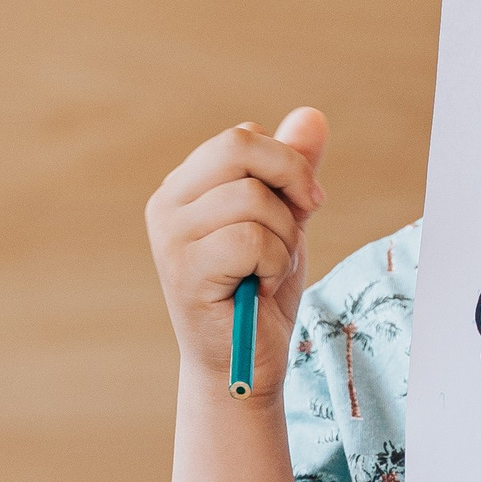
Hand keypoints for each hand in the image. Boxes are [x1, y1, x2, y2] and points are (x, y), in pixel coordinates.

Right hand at [146, 109, 328, 382]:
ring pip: (252, 198)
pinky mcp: (184, 269)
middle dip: (289, 179)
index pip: (242, 137)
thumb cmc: (260, 293)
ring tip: (268, 268)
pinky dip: (274, 262)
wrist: (244, 366)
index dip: (286, 164)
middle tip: (305, 217)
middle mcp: (167, 204)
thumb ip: (294, 170)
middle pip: (239, 147)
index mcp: (185, 186)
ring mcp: (170, 237)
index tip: (304, 203)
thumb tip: (314, 115)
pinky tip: (258, 286)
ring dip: (284, 237)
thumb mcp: (285, 221)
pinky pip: (250, 238)